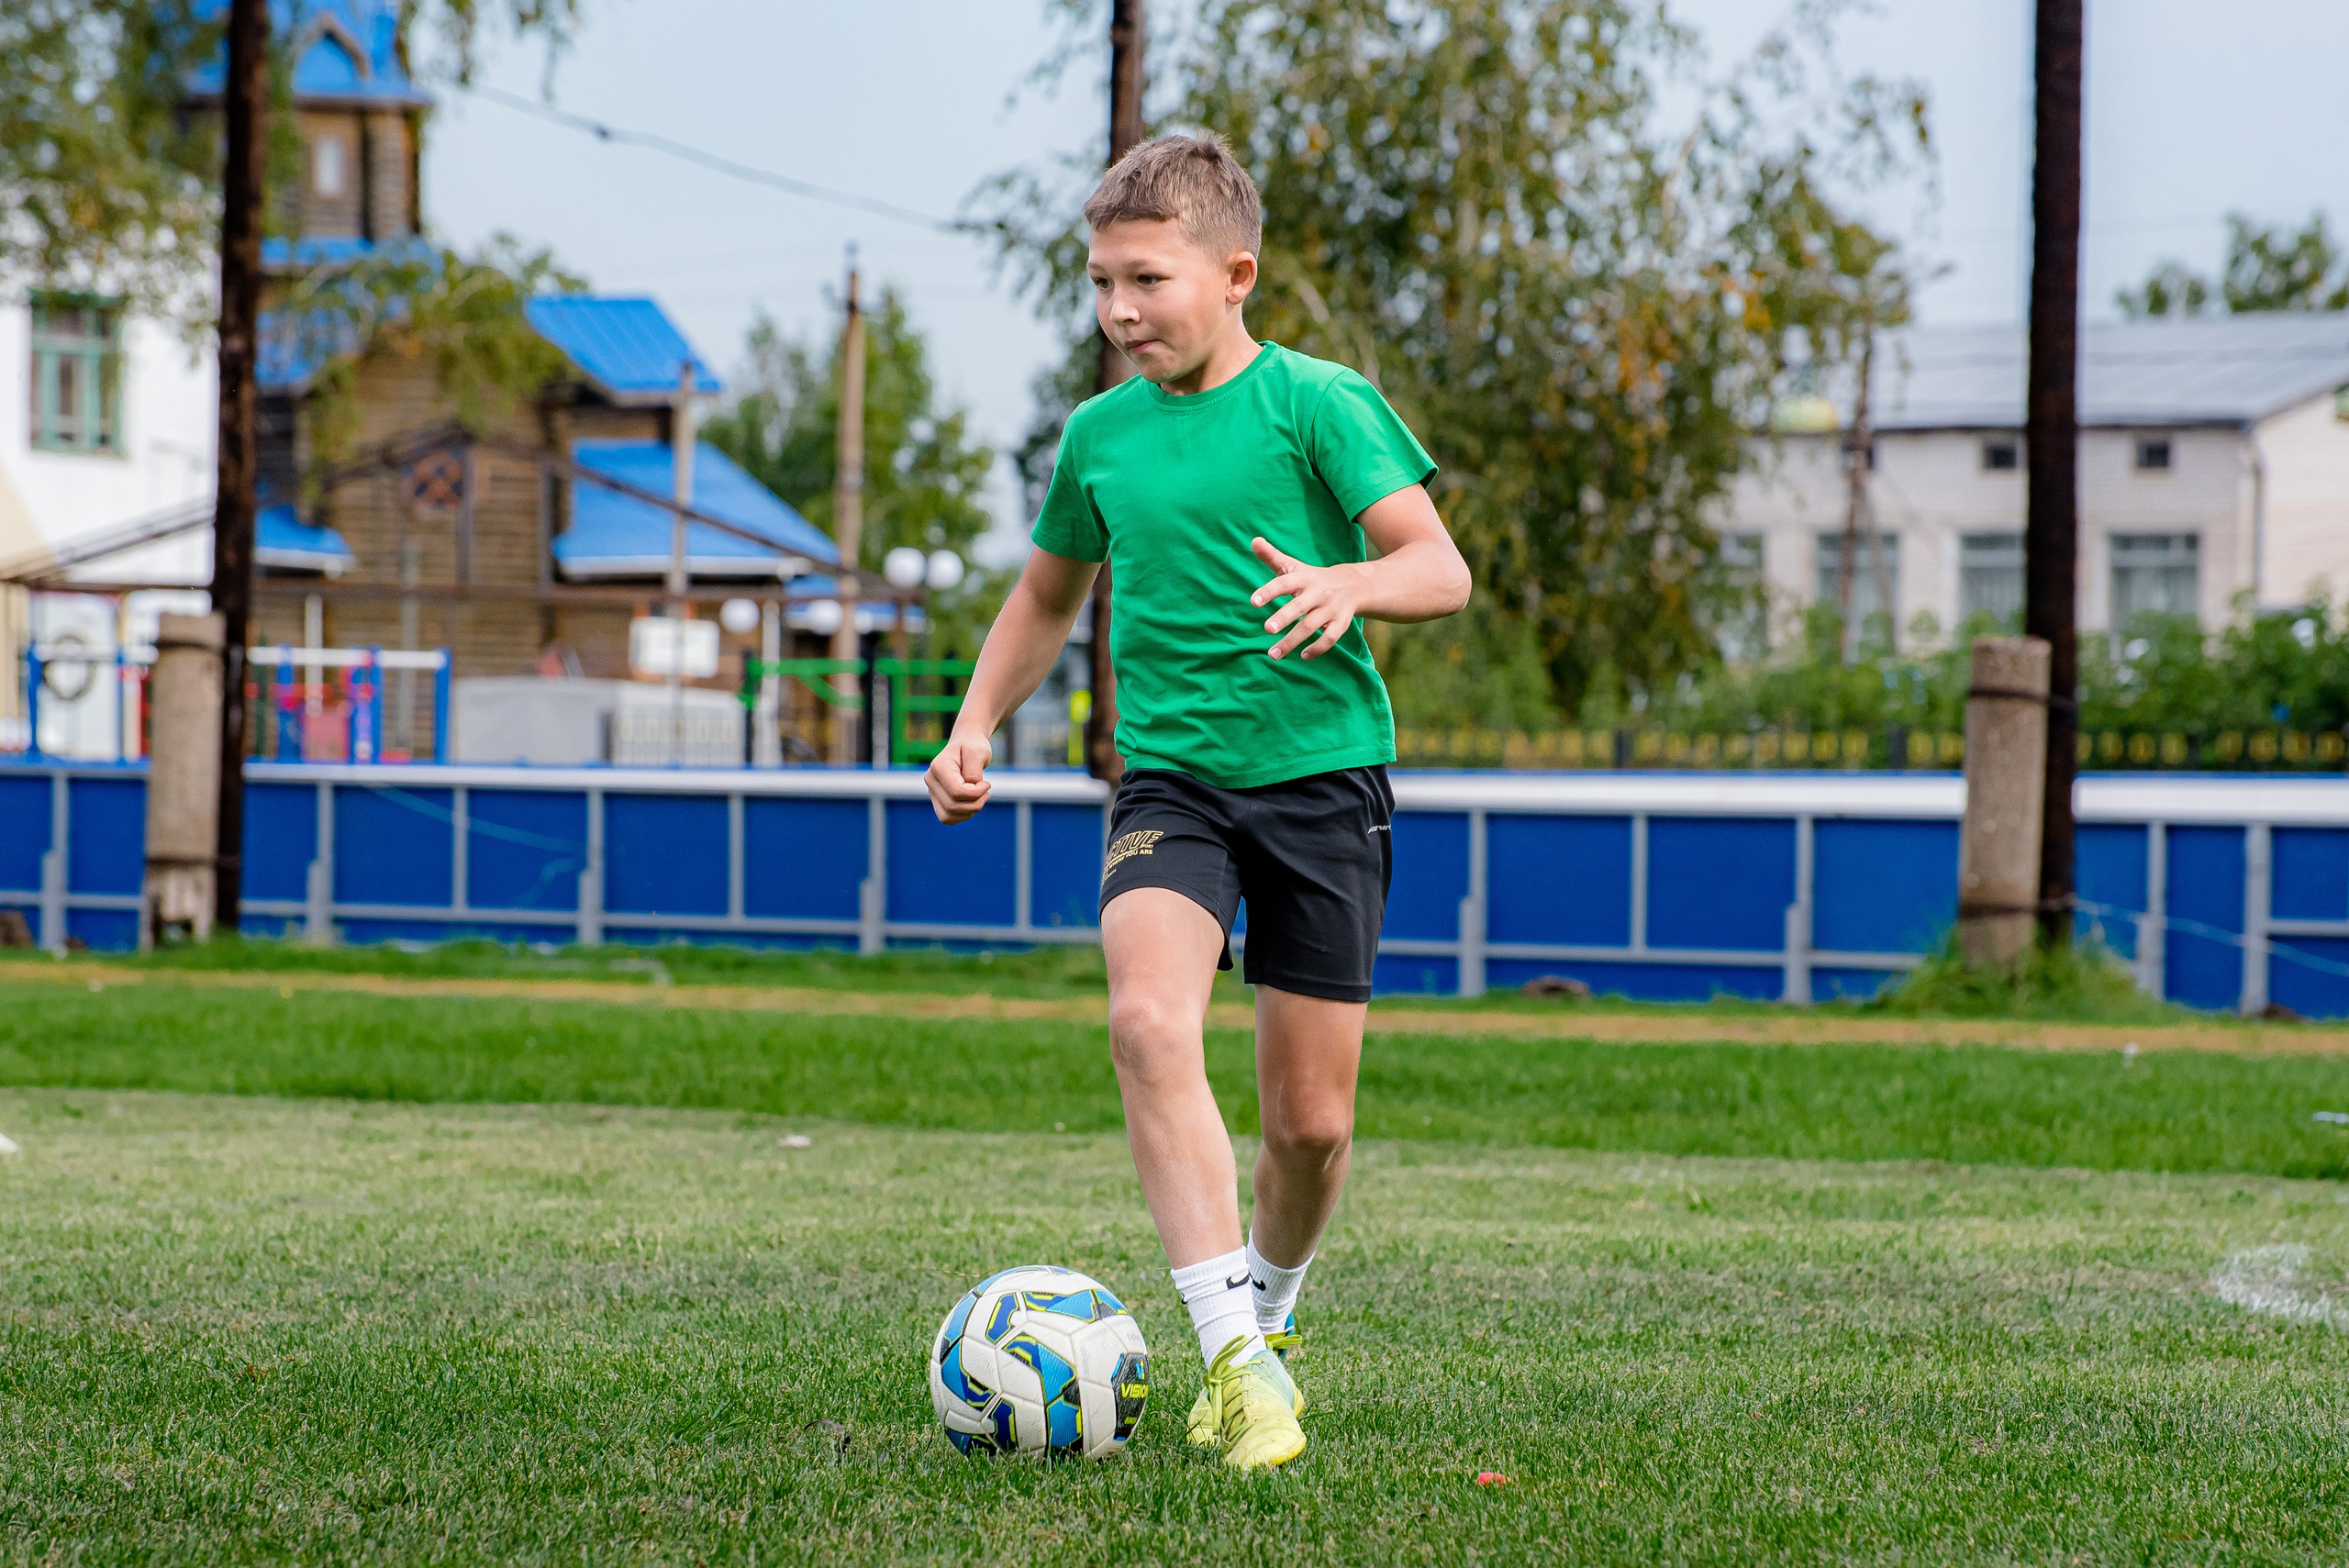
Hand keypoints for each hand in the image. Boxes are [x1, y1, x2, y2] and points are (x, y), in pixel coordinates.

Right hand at [927, 731, 992, 823]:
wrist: (966, 744)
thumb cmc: (973, 746)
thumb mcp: (979, 752)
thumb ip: (974, 771)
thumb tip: (969, 789)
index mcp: (938, 767)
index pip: (957, 792)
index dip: (976, 793)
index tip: (987, 784)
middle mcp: (931, 780)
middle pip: (953, 806)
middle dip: (975, 803)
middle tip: (985, 790)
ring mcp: (932, 792)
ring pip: (949, 816)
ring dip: (970, 811)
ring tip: (980, 797)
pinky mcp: (937, 800)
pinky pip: (948, 818)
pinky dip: (963, 815)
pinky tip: (972, 802)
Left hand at [1249, 536, 1364, 659]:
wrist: (1353, 585)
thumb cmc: (1313, 578)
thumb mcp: (1294, 566)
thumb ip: (1272, 557)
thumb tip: (1253, 540)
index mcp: (1304, 578)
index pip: (1285, 583)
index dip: (1269, 591)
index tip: (1253, 601)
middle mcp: (1318, 593)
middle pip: (1299, 607)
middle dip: (1284, 618)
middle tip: (1267, 629)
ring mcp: (1331, 609)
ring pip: (1311, 626)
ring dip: (1292, 641)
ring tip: (1272, 654)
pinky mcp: (1341, 623)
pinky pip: (1330, 638)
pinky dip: (1317, 649)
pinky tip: (1302, 655)